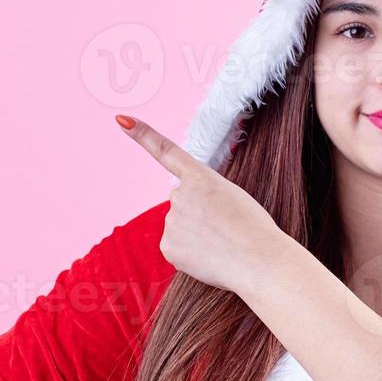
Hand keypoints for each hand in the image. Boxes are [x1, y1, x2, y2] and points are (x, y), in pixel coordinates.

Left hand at [115, 114, 288, 296]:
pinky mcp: (168, 247)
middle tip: (224, 228)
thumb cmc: (254, 229)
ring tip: (221, 243)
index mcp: (200, 177)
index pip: (167, 151)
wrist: (258, 260)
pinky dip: (191, 254)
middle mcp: (180, 195)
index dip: (143, 134)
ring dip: (197, 236)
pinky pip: (177, 248)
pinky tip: (209, 257)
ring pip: (181, 227)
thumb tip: (180, 223)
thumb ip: (203, 198)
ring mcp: (171, 221)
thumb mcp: (232, 197)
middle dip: (199, 215)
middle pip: (183, 203)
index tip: (122, 120)